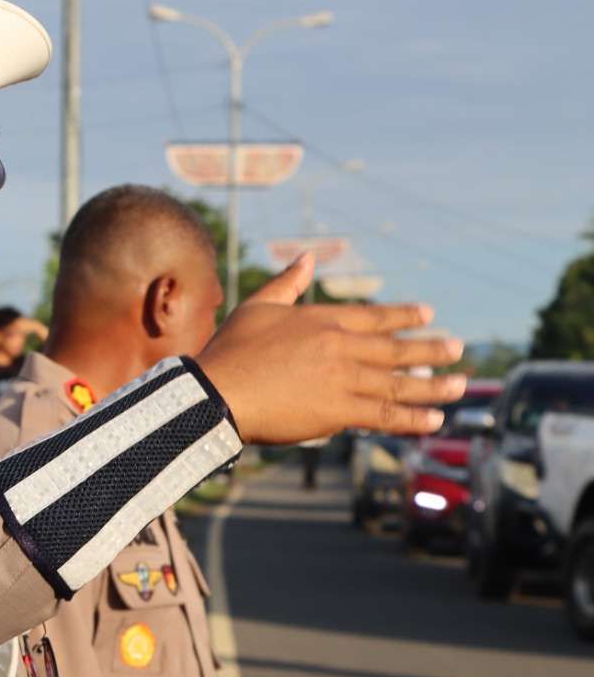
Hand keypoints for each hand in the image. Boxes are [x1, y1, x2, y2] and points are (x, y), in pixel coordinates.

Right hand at [196, 253, 463, 443]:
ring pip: (398, 383)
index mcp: (322, 319)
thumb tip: (308, 257)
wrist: (217, 391)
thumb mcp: (257, 307)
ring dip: (433, 385)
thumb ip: (287, 283)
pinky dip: (412, 417)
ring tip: (460, 386)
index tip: (428, 315)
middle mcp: (340, 346)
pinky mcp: (338, 410)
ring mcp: (342, 378)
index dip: (403, 316)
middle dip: (430, 349)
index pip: (373, 317)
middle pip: (395, 349)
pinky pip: (385, 414)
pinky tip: (434, 419)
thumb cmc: (230, 350)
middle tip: (457, 349)